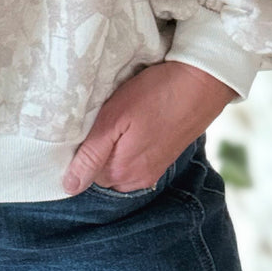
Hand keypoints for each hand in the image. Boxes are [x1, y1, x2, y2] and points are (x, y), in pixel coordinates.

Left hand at [61, 59, 237, 193]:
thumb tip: (69, 186)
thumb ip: (91, 155)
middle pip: (100, 171)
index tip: (84, 126)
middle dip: (96, 150)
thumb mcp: (114, 119)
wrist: (202, 83)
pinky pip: (134, 159)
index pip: (83, 173)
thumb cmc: (155, 95)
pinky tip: (132, 126)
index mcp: (121, 173)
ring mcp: (152, 171)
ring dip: (113, 147)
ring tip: (118, 121)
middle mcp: (136, 180)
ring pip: (117, 165)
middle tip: (100, 119)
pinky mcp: (162, 159)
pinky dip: (128, 146)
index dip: (79, 149)